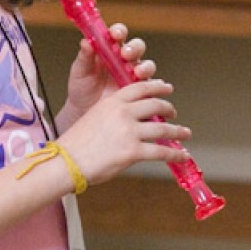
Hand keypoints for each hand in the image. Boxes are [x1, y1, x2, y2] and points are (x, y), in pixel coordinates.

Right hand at [56, 78, 189, 186]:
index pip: (141, 88)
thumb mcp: (94, 117)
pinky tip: (182, 156)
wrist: (65, 162)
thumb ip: (114, 113)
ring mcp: (129, 132)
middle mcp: (123, 113)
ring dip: (178, 131)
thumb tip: (133, 118)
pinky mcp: (133, 152)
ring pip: (163, 129)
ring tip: (185, 133)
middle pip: (156, 105)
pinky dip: (175, 155)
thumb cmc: (77, 144)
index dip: (157, 87)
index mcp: (112, 102)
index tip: (167, 88)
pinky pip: (161, 152)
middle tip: (174, 113)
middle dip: (169, 109)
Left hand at [58, 22, 155, 129]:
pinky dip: (156, 85)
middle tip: (126, 54)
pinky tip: (154, 87)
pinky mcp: (140, 90)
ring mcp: (134, 74)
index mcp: (110, 49)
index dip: (119, 31)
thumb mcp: (80, 71)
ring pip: (147, 65)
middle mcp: (125, 60)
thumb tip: (86, 41)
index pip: (118, 34)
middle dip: (134, 48)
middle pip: (137, 47)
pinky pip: (153, 85)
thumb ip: (84, 57)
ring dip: (145, 67)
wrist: (85, 111)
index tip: (116, 34)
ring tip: (138, 73)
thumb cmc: (82, 88)